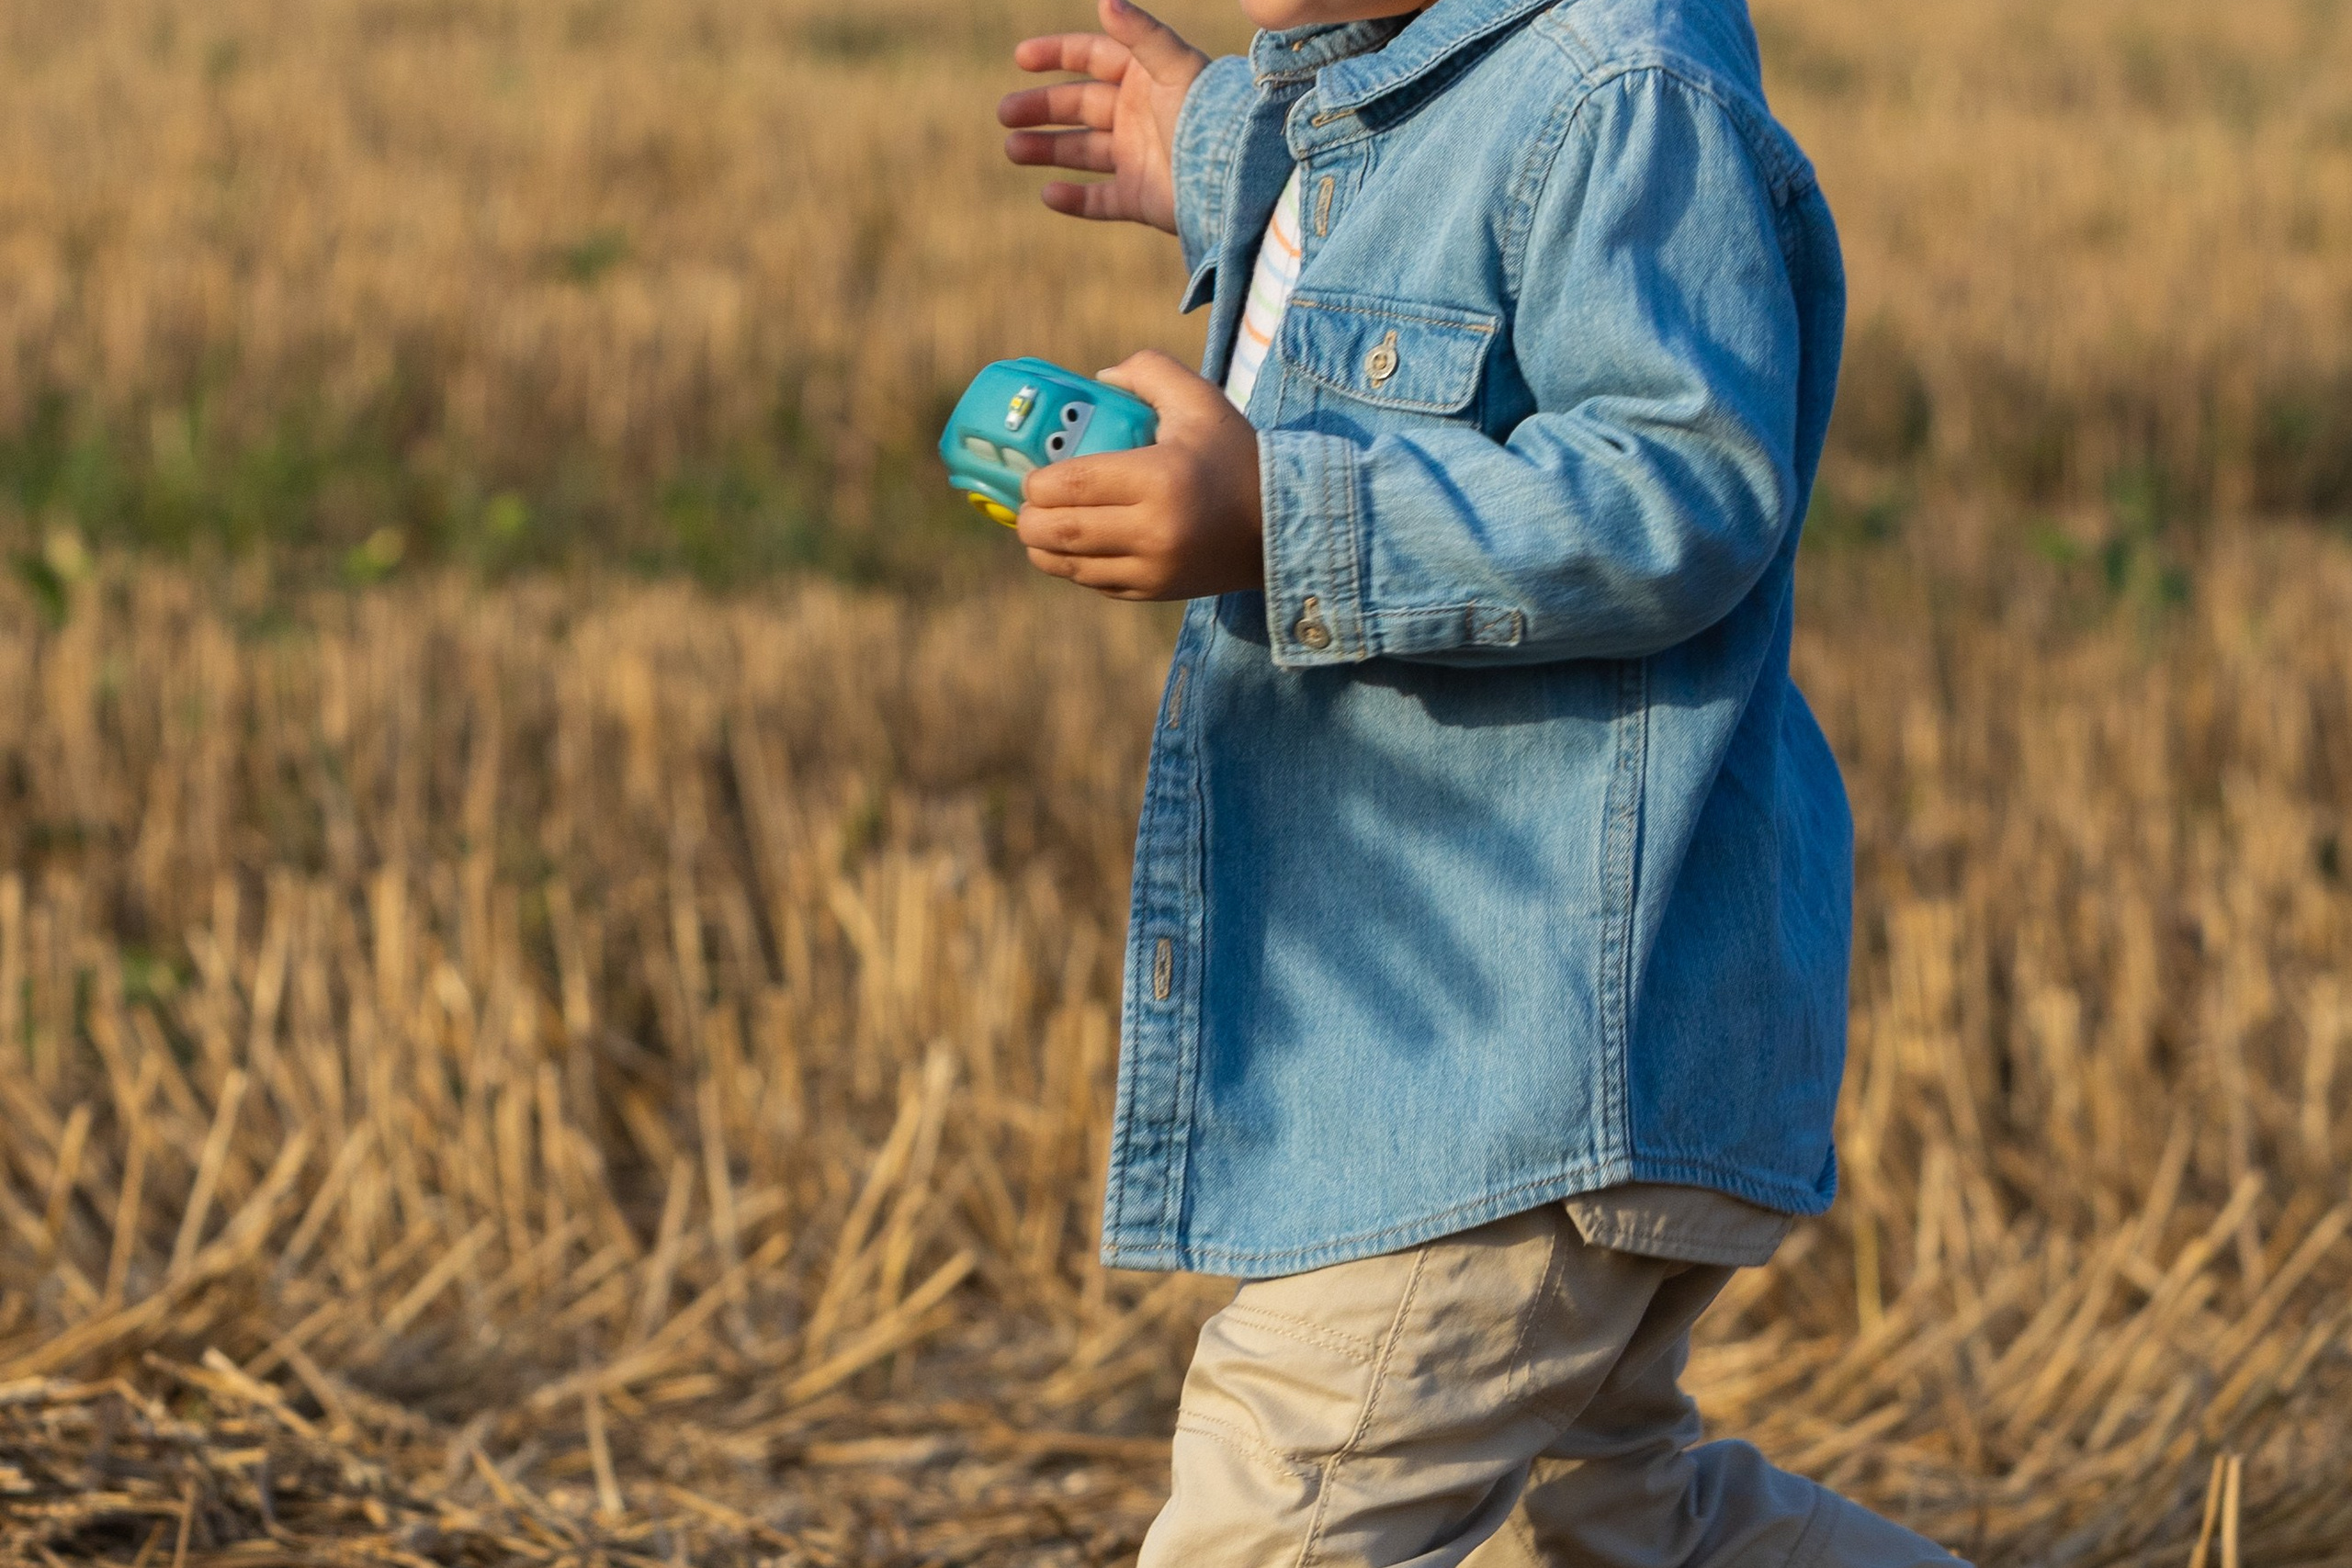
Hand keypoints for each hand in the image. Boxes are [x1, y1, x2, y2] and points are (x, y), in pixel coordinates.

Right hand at [999, 0, 1207, 232]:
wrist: (1235, 176)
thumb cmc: (1208, 114)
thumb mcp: (1175, 67)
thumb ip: (1141, 34)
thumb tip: (1104, 0)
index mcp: (1144, 78)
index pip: (1092, 57)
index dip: (1057, 53)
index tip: (1021, 58)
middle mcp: (1137, 116)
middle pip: (1079, 105)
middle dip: (1040, 107)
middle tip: (1004, 113)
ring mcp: (1138, 158)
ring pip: (1081, 152)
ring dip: (1045, 149)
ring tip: (1012, 149)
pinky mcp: (1141, 199)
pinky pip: (1100, 200)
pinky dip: (1074, 200)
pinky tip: (1048, 193)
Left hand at [1018, 352, 1263, 599]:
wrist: (1281, 523)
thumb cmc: (1235, 455)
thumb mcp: (1198, 400)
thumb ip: (1149, 371)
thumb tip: (1099, 378)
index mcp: (1159, 478)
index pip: (1068, 485)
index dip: (1036, 483)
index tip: (1034, 474)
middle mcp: (1153, 530)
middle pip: (1059, 531)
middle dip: (1029, 518)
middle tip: (1029, 503)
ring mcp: (1154, 568)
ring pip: (1070, 566)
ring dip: (1043, 548)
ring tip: (1041, 527)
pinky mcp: (1156, 592)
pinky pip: (1096, 584)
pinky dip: (1075, 567)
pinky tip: (1072, 549)